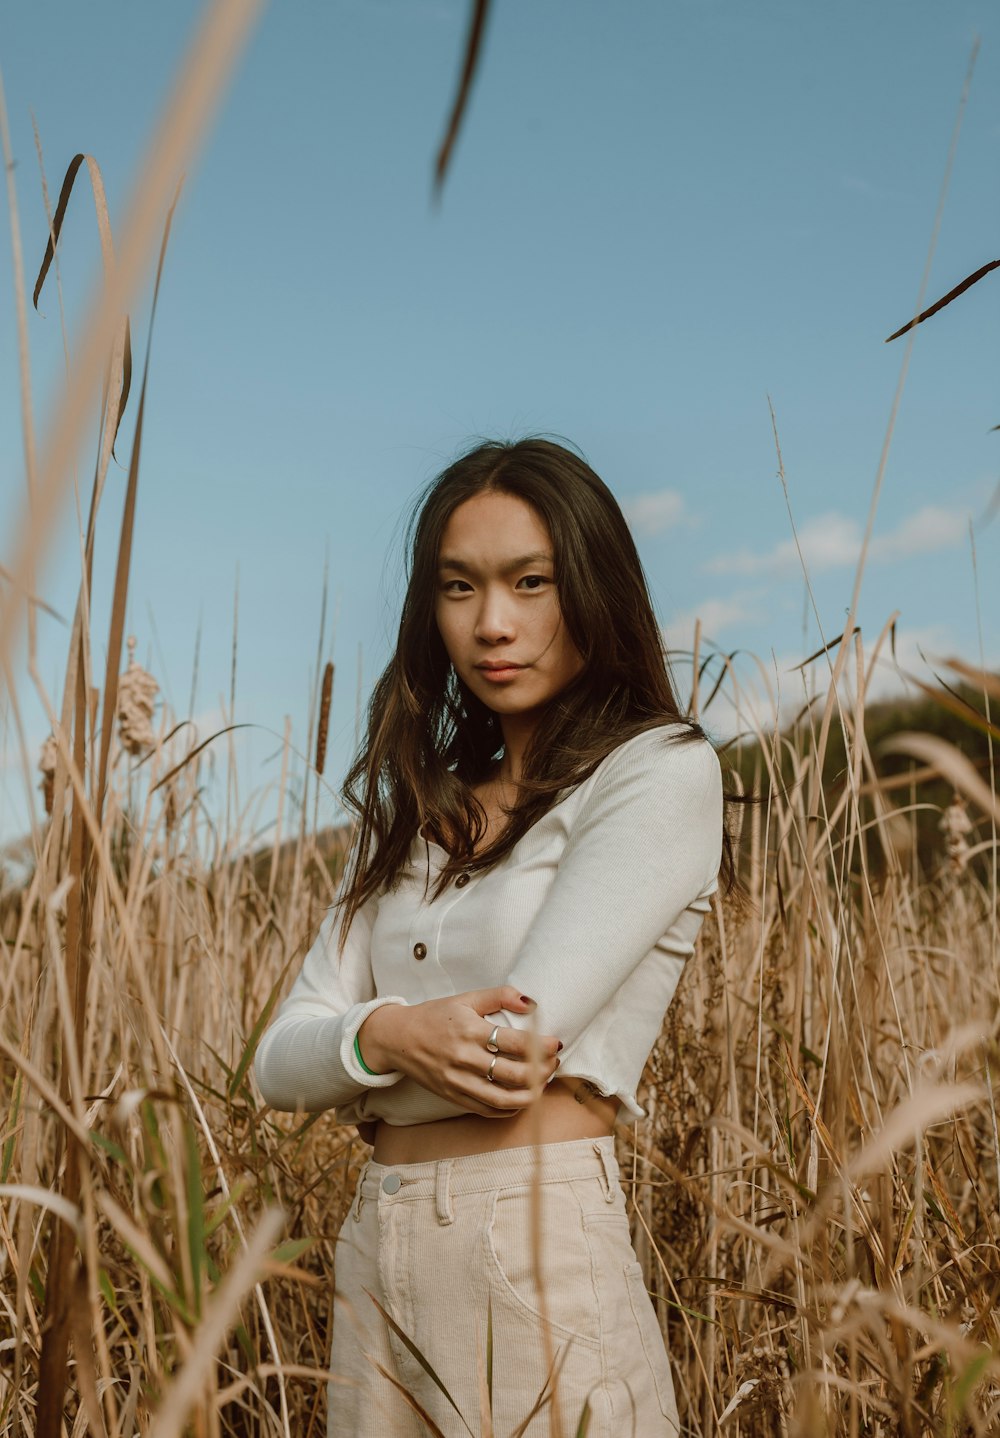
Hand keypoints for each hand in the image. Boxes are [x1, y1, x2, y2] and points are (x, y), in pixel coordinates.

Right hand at [358, 987, 561, 1118]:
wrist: (396, 1039)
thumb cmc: (434, 1015)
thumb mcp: (465, 998)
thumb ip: (499, 995)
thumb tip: (531, 1002)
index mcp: (470, 1031)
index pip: (516, 1043)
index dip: (542, 1046)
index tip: (556, 1044)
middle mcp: (464, 1059)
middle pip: (514, 1075)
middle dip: (542, 1071)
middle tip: (553, 1063)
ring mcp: (458, 1082)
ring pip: (504, 1099)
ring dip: (530, 1094)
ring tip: (542, 1083)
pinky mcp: (453, 1097)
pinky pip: (488, 1110)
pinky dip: (510, 1109)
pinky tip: (522, 1098)